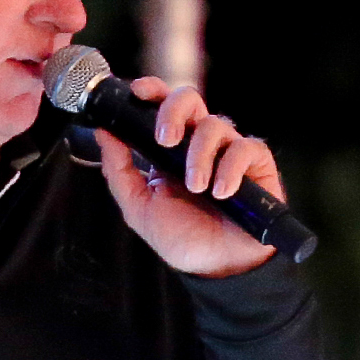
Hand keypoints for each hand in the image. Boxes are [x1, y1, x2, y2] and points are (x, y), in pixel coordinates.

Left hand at [94, 77, 283, 278]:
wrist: (218, 268)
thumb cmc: (183, 238)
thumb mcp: (139, 208)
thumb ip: (119, 171)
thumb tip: (103, 133)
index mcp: (169, 149)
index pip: (162, 105)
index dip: (152, 90)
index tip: (139, 92)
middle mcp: (198, 143)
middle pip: (190, 99)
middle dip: (173, 113)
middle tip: (165, 140)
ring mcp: (227, 150)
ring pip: (215, 124)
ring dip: (200, 155)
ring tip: (198, 188)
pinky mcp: (255, 163)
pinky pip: (244, 148)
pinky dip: (230, 168)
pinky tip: (222, 192)